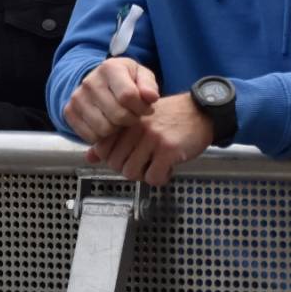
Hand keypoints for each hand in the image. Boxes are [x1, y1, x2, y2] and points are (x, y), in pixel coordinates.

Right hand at [62, 57, 158, 142]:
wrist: (100, 81)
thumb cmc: (126, 80)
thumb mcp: (142, 76)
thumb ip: (149, 86)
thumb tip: (151, 97)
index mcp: (110, 68)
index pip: (128, 96)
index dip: (141, 108)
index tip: (145, 108)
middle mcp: (90, 81)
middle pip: (117, 115)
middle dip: (130, 120)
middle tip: (132, 116)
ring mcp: (77, 97)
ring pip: (104, 128)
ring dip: (116, 129)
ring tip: (120, 120)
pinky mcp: (69, 111)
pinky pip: (90, 136)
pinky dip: (102, 137)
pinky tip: (107, 124)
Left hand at [86, 93, 211, 186]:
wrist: (201, 113)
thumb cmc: (170, 118)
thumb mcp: (138, 123)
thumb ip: (113, 140)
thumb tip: (90, 157)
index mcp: (126, 121)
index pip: (102, 149)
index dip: (114, 159)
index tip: (129, 155)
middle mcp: (136, 128)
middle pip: (116, 164)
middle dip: (129, 168)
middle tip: (145, 163)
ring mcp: (152, 138)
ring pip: (131, 173)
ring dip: (143, 175)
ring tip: (155, 166)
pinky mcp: (168, 149)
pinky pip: (153, 177)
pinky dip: (160, 178)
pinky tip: (167, 168)